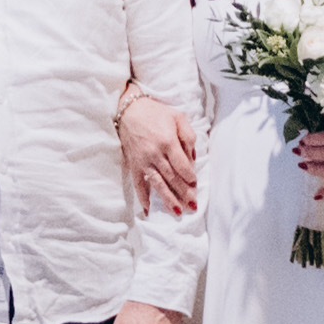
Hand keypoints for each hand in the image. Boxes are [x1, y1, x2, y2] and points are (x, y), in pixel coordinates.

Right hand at [119, 92, 201, 218]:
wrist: (128, 111)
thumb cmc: (156, 113)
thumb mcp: (178, 117)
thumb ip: (188, 136)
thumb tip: (193, 158)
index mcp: (167, 141)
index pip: (181, 165)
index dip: (189, 176)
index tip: (195, 184)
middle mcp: (155, 154)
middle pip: (172, 177)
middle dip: (183, 193)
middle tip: (193, 205)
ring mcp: (143, 161)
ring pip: (157, 184)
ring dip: (168, 199)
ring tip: (177, 212)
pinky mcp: (133, 165)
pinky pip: (138, 184)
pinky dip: (143, 198)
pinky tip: (148, 210)